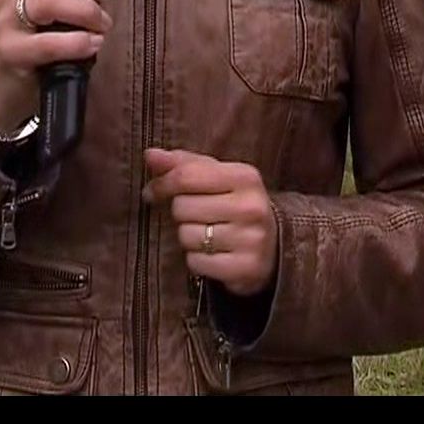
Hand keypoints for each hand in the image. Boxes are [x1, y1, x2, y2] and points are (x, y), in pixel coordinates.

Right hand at [0, 0, 133, 130]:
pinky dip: (78, 43)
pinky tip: (92, 45)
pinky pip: (47, 43)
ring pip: (48, 1)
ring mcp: (6, 21)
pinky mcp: (10, 52)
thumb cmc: (39, 38)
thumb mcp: (64, 5)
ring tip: (102, 25)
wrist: (4, 88)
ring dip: (87, 11)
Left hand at [142, 148, 276, 296]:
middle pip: (182, 207)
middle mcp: (251, 207)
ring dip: (187, 236)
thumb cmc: (234, 204)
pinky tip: (212, 253)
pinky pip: (195, 262)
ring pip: (186, 235)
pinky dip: (196, 260)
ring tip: (207, 234)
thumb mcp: (216, 177)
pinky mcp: (245, 268)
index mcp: (245, 176)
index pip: (186, 176)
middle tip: (197, 215)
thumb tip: (150, 155)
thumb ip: (183, 164)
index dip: (161, 184)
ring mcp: (250, 239)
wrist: (273, 246)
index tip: (151, 192)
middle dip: (181, 212)